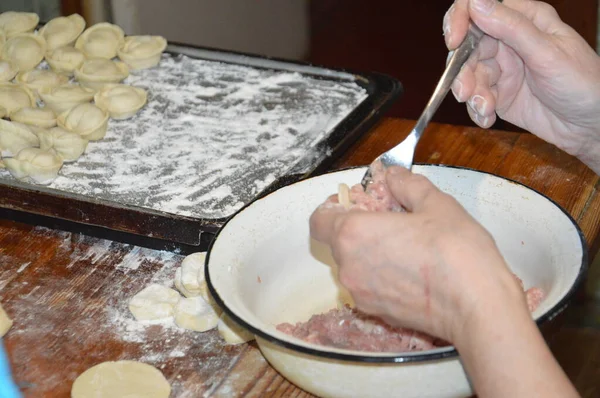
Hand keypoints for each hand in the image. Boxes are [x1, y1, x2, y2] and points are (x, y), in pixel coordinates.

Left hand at [309, 166, 526, 343]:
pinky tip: (411, 269)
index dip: (333, 207)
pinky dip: (381, 275)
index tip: (356, 203)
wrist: (477, 307)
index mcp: (353, 234)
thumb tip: (393, 176)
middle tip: (390, 219)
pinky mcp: (377, 313)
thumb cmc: (456, 252)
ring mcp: (361, 293)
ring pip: (354, 265)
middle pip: (338, 242)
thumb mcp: (435, 204)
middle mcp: (348, 266)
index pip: (319, 219)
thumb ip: (406, 185)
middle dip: (358, 228)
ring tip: (406, 245)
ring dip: (370, 252)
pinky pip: (369, 286)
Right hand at [443, 0, 599, 170]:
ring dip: (471, 94)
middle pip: (467, 48)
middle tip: (466, 92)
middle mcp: (509, 42)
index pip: (479, 8)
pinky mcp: (498, 95)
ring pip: (468, 75)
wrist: (591, 126)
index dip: (460, 21)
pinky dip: (477, 110)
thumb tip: (477, 3)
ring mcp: (502, 69)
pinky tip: (489, 118)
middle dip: (462, 71)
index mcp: (524, 19)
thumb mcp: (546, 53)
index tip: (454, 42)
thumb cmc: (582, 83)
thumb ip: (511, 28)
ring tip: (486, 109)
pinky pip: (475, 98)